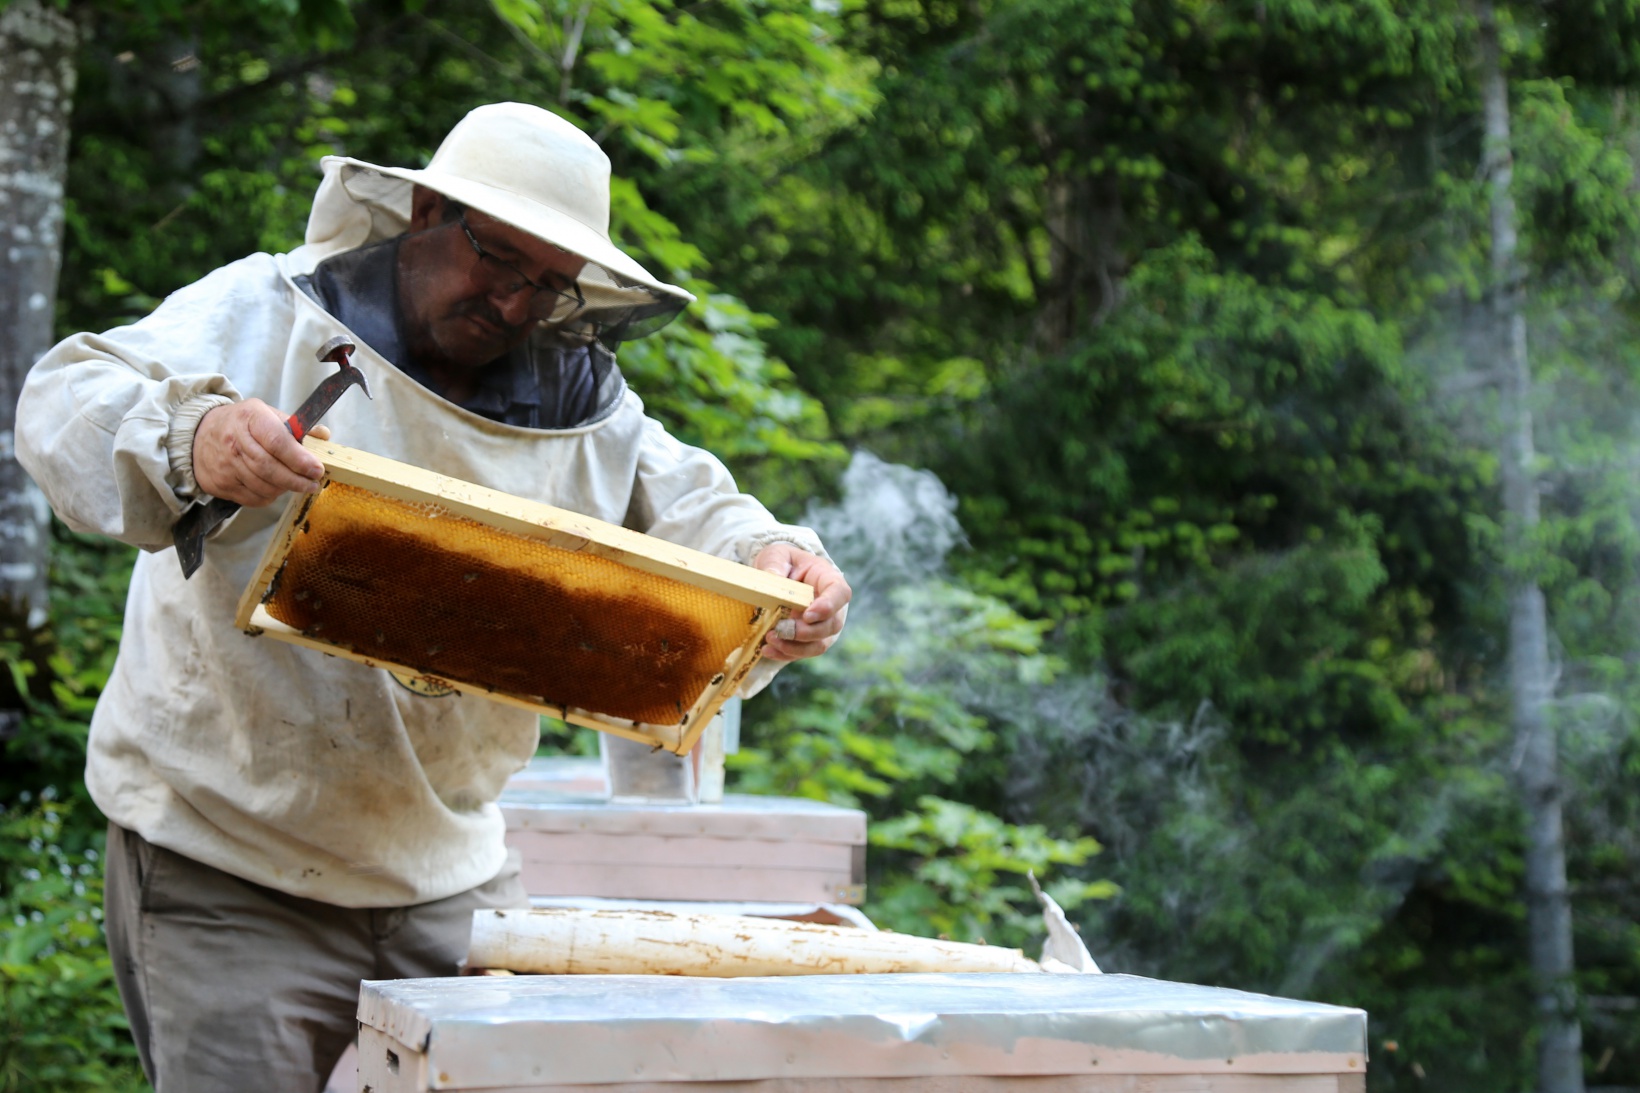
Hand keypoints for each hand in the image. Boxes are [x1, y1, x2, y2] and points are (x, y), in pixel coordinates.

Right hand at [192, 399, 330, 506]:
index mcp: (250, 419)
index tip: (317, 469)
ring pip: (262, 486)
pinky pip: (252, 498)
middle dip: (296, 479)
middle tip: (312, 484)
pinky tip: (275, 488)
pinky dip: (269, 497)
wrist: (199, 434)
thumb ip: (296, 427)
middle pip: (270, 468)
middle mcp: (234, 442)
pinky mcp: (220, 484)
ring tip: (295, 484)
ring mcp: (225, 465)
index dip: (299, 459)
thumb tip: (323, 435)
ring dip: (284, 489)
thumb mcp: (266, 414)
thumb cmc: (242, 424)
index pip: (277, 441)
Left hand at [753, 543, 850, 662]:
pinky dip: (786, 654)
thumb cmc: (783, 562)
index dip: (828, 606)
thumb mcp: (777, 555)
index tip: (808, 614)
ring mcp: (822, 625)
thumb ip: (775, 564)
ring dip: (796, 647)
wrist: (779, 575)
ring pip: (820, 644)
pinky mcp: (808, 639)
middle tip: (782, 629)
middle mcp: (831, 606)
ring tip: (771, 640)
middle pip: (832, 625)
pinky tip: (767, 649)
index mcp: (828, 579)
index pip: (840, 593)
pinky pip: (803, 652)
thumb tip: (772, 579)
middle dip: (808, 632)